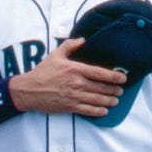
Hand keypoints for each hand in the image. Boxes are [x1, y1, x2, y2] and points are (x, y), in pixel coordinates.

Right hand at [9, 37, 127, 116]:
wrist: (28, 90)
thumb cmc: (42, 72)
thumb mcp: (55, 55)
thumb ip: (70, 45)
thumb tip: (83, 39)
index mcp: (75, 70)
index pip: (100, 73)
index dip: (113, 76)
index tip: (123, 77)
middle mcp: (77, 83)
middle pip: (101, 88)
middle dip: (114, 90)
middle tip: (121, 90)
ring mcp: (74, 96)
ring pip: (97, 100)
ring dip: (109, 101)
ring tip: (115, 100)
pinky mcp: (69, 107)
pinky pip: (88, 111)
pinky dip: (98, 111)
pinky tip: (104, 111)